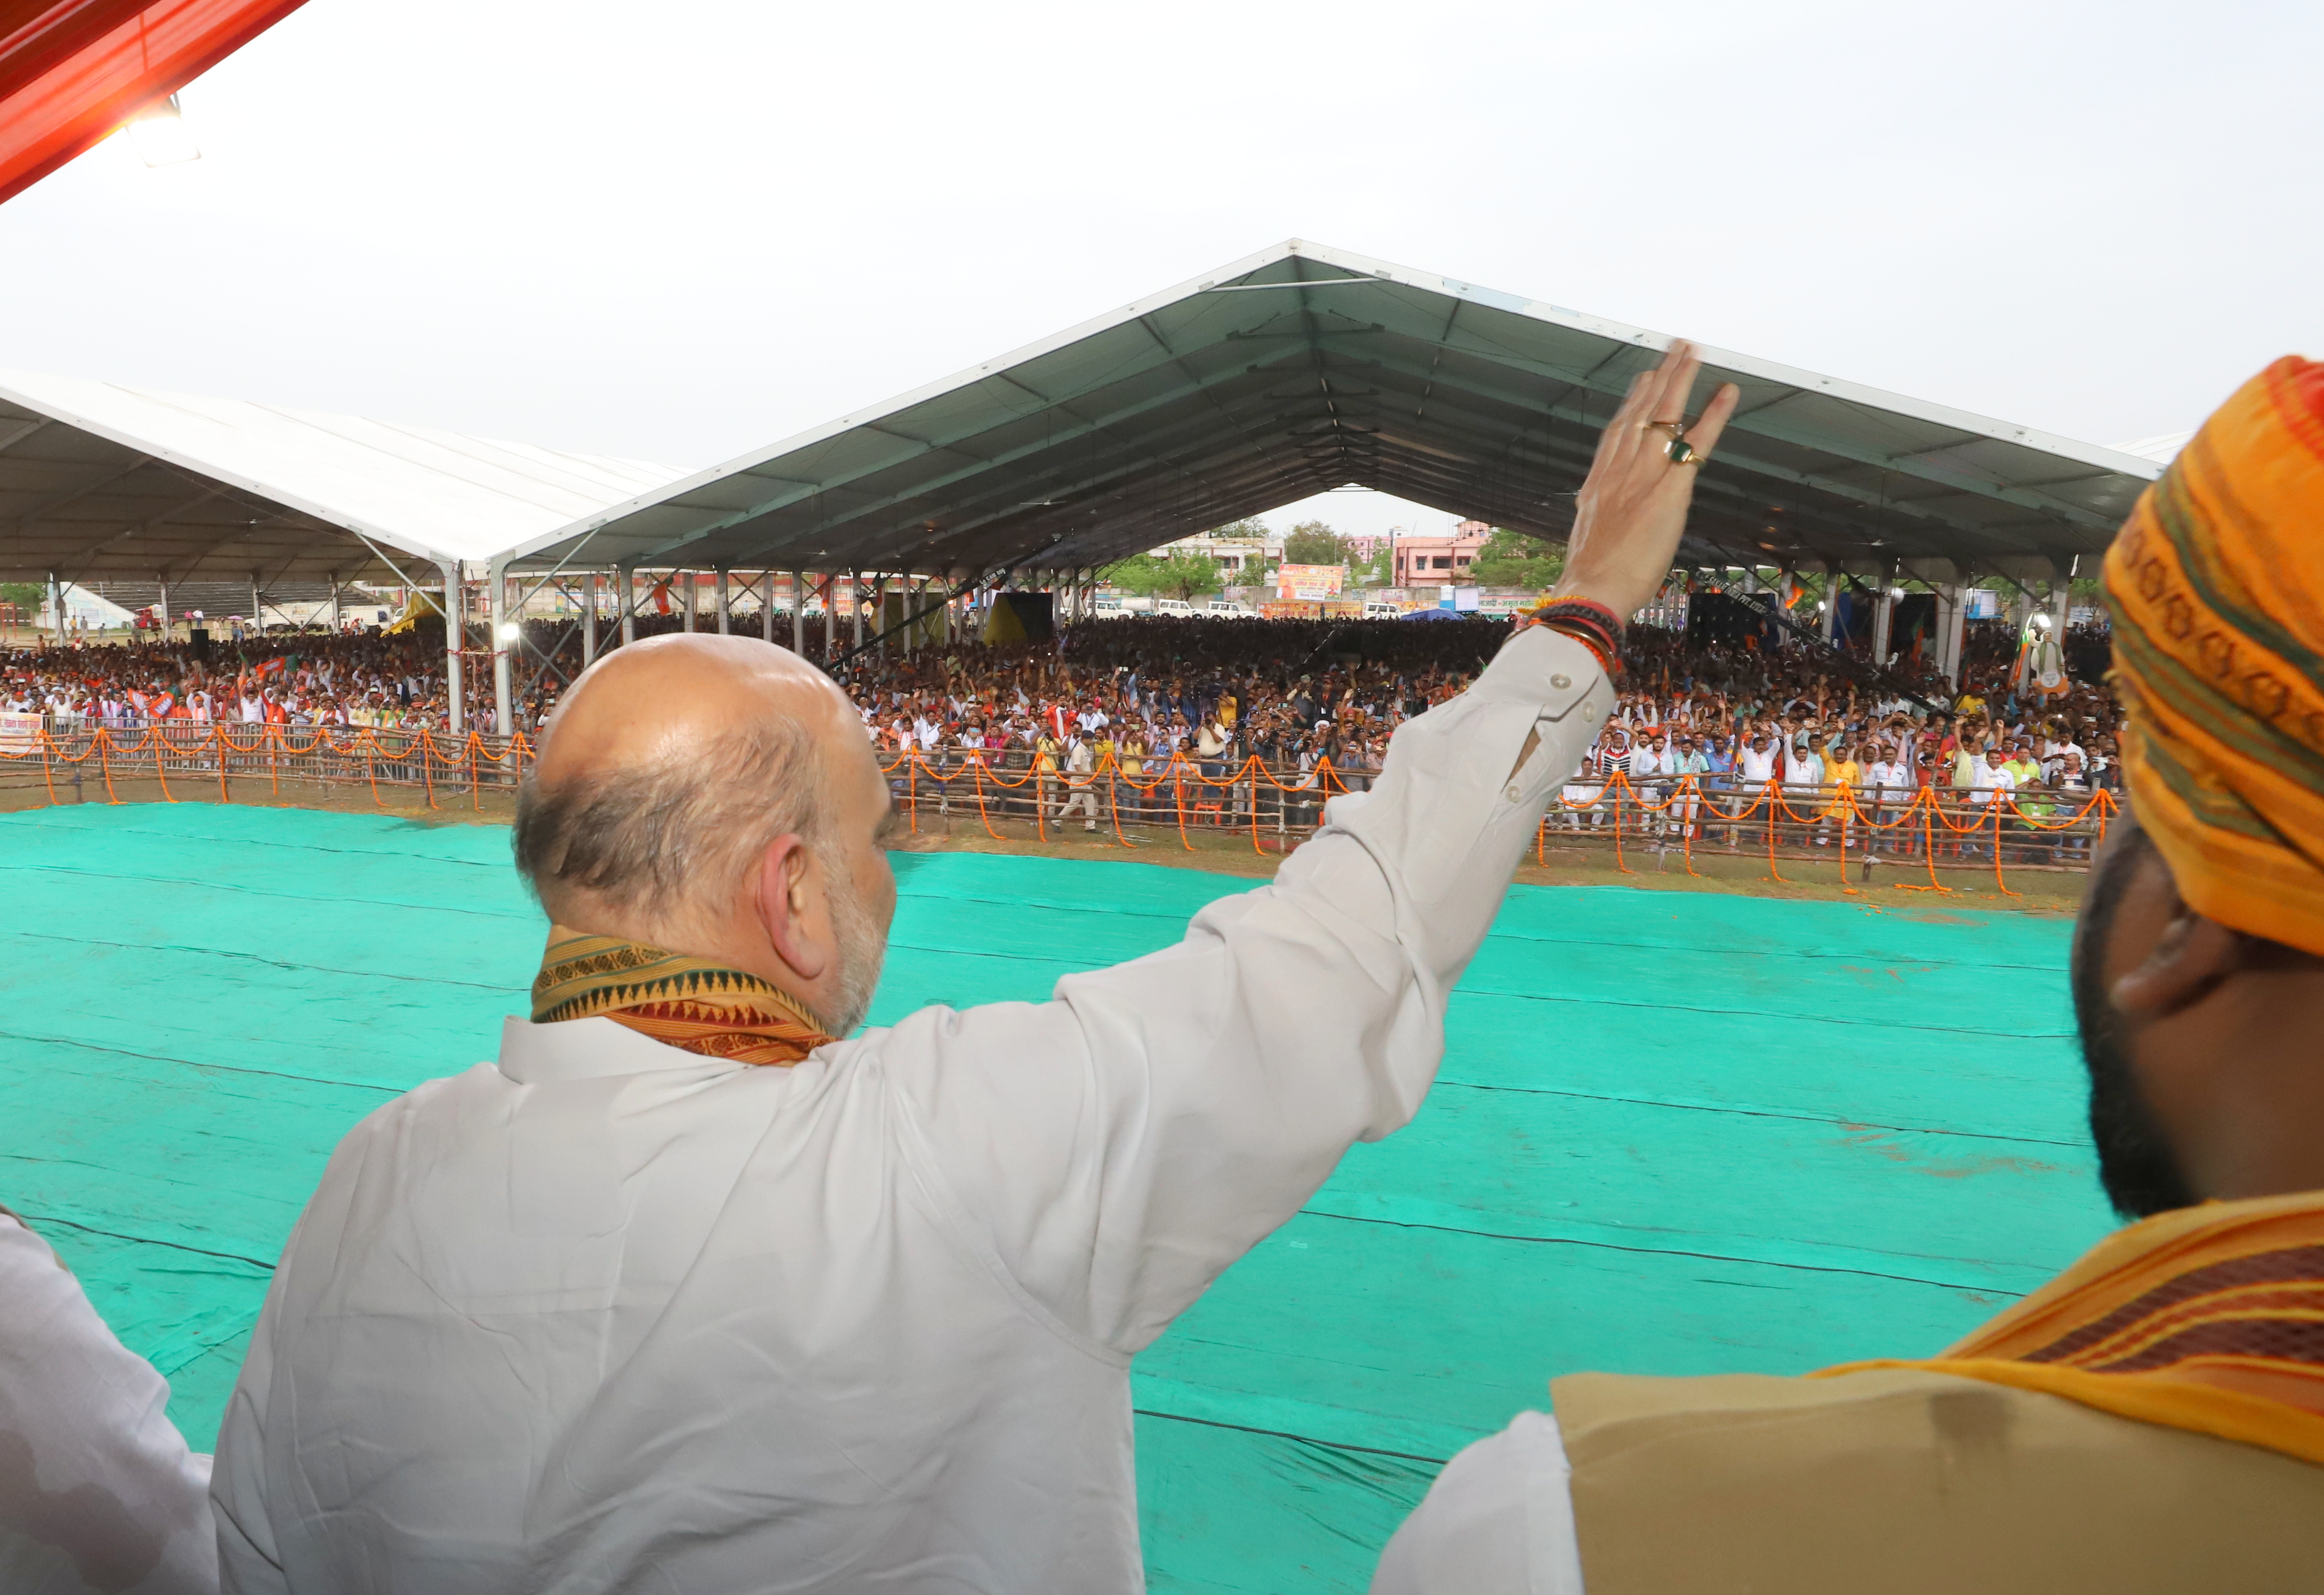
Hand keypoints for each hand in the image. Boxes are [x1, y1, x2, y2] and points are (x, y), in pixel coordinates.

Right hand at [1552, 340, 1740, 620]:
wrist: (1592, 589)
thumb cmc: (1590, 574)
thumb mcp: (1587, 534)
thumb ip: (1598, 512)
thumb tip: (1599, 510)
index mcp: (1599, 482)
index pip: (1619, 429)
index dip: (1634, 400)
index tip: (1645, 378)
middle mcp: (1620, 470)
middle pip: (1642, 412)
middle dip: (1660, 377)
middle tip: (1676, 349)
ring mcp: (1645, 477)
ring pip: (1666, 416)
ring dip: (1682, 380)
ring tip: (1694, 354)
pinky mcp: (1670, 491)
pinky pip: (1696, 445)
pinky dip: (1714, 416)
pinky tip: (1727, 393)